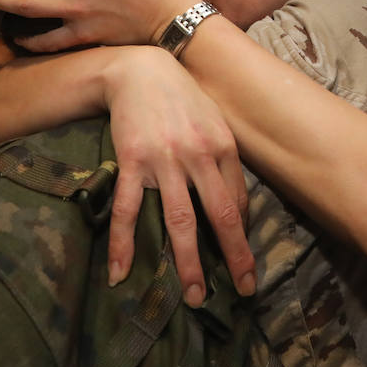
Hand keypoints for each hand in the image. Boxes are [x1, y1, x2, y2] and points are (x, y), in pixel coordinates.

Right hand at [102, 48, 253, 305]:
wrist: (140, 70)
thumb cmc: (183, 98)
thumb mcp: (215, 124)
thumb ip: (226, 162)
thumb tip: (238, 208)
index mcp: (223, 147)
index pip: (238, 202)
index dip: (244, 236)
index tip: (245, 265)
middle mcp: (198, 156)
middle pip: (220, 216)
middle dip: (232, 257)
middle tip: (240, 291)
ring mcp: (164, 161)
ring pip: (179, 220)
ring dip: (187, 262)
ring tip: (192, 296)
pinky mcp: (132, 162)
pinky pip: (129, 210)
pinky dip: (124, 244)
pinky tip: (121, 272)